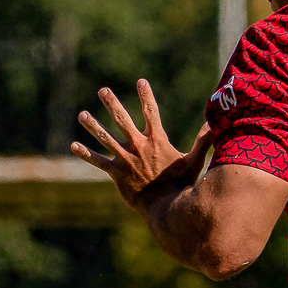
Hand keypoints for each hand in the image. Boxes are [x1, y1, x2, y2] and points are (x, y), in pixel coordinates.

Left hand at [71, 79, 214, 211]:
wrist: (164, 206)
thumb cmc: (180, 184)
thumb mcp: (194, 161)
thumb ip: (202, 141)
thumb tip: (215, 124)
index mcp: (156, 140)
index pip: (151, 112)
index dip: (146, 96)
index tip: (140, 81)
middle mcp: (138, 146)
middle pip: (122, 120)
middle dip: (112, 103)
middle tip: (102, 90)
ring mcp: (125, 158)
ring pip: (105, 138)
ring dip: (93, 125)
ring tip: (82, 114)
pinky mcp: (115, 172)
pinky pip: (97, 161)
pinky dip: (85, 153)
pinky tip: (72, 145)